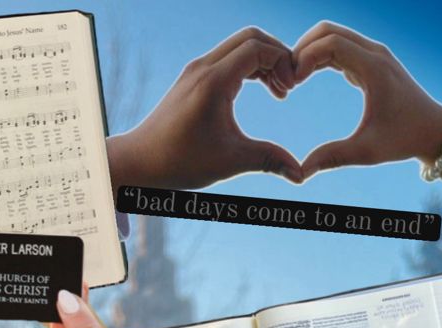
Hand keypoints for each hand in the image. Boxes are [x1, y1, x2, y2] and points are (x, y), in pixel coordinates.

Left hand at [107, 28, 301, 190]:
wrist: (140, 162)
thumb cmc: (180, 162)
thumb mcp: (230, 162)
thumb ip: (268, 160)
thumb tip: (301, 175)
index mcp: (213, 81)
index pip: (257, 48)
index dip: (282, 62)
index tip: (292, 89)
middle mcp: (203, 67)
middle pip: (250, 38)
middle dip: (276, 56)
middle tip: (289, 86)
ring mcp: (196, 70)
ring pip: (239, 46)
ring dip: (263, 62)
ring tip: (279, 92)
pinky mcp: (192, 78)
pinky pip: (227, 58)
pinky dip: (247, 67)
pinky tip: (259, 91)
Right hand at [292, 22, 441, 179]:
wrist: (432, 129)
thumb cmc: (403, 140)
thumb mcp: (366, 152)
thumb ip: (332, 157)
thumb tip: (300, 173)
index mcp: (374, 68)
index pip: (331, 44)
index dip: (305, 58)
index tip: (292, 84)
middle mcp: (374, 53)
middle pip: (328, 31)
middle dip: (302, 49)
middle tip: (287, 78)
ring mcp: (374, 54)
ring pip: (333, 35)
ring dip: (309, 52)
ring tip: (293, 79)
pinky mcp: (371, 61)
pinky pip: (340, 47)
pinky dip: (320, 57)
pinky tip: (306, 78)